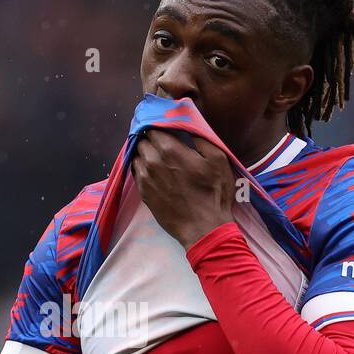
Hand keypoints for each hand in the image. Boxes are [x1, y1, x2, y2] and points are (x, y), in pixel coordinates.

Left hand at [130, 129, 235, 248]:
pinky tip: (150, 169)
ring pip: (136, 156)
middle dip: (150, 139)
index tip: (164, 128)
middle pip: (142, 141)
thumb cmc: (214, 193)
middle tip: (160, 141)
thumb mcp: (218, 160)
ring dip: (143, 153)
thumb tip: (187, 127)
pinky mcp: (143, 193)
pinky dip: (140, 167)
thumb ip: (200, 139)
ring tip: (155, 155)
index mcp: (170, 150)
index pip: (153, 128)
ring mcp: (145, 178)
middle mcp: (152, 161)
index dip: (158, 126)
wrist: (203, 228)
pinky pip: (135, 172)